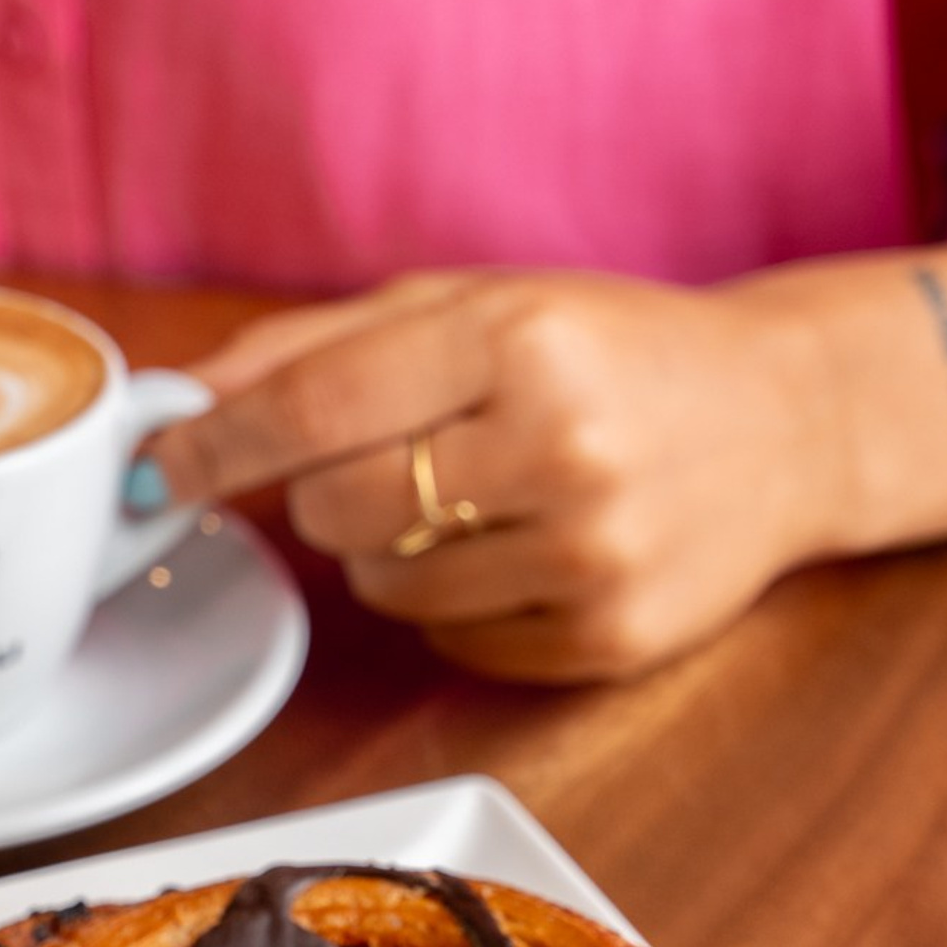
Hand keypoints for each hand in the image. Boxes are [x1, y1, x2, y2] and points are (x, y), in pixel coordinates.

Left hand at [145, 271, 840, 682]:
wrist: (786, 421)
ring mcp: (594, 556)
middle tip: (386, 456)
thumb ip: (318, 345)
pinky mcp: (611, 641)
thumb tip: (183, 400)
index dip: (216, 448)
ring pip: (384, 587)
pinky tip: (524, 545)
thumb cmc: (610, 348)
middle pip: (336, 508)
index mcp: (521, 337)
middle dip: (322, 490)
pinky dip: (453, 599)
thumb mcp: (476, 304)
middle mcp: (563, 447)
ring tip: (476, 494)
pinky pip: (450, 642)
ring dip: (390, 547)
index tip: (159, 468)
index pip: (315, 409)